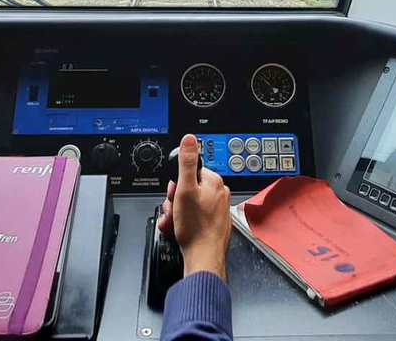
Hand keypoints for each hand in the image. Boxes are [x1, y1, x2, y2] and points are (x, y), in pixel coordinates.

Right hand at [156, 134, 231, 280]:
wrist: (204, 257)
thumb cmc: (195, 228)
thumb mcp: (185, 190)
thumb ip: (187, 163)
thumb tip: (189, 139)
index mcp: (215, 182)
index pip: (190, 173)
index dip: (177, 184)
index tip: (175, 195)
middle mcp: (220, 194)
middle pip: (190, 188)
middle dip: (177, 200)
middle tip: (175, 211)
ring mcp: (219, 210)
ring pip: (191, 203)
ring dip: (179, 212)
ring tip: (177, 222)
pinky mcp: (215, 223)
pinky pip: (197, 216)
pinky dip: (187, 221)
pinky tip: (182, 229)